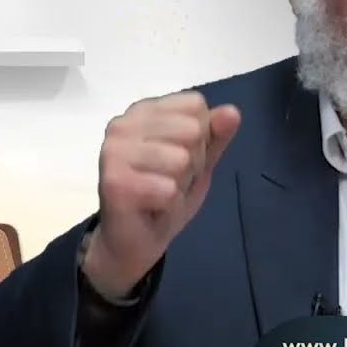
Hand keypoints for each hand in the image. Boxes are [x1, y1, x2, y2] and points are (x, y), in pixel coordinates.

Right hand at [83, 91, 241, 299]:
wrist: (136, 241)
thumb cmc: (165, 195)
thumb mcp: (200, 161)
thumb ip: (215, 135)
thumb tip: (232, 111)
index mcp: (143, 110)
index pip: (195, 105)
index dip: (200, 137)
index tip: (179, 158)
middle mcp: (123, 124)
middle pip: (192, 130)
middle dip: (192, 162)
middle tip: (169, 179)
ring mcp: (114, 151)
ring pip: (181, 159)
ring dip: (179, 184)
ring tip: (160, 192)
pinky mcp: (115, 182)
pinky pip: (168, 189)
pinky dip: (169, 204)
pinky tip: (152, 207)